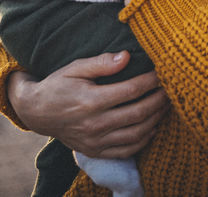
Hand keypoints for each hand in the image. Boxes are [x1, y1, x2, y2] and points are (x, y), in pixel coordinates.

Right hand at [8, 52, 167, 157]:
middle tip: (171, 89)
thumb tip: (127, 56)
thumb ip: (101, 63)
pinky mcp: (95, 151)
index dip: (151, 81)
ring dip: (156, 120)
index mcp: (90, 101)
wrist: (36, 112)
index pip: (131, 90)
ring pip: (135, 134)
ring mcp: (94, 141)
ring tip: (165, 106)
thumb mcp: (75, 67)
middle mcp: (94, 124)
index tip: (163, 72)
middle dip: (159, 100)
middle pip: (138, 113)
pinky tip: (152, 127)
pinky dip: (143, 140)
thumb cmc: (58, 85)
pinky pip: (125, 150)